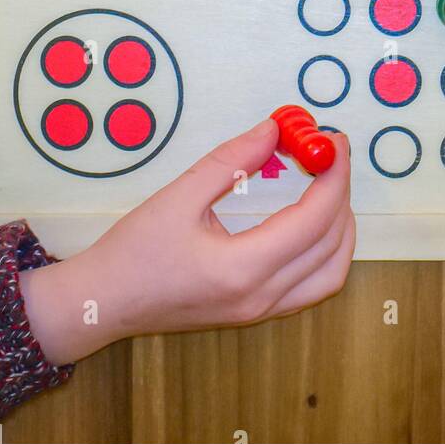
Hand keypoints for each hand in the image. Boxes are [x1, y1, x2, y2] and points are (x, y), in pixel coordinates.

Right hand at [20, 118, 353, 364]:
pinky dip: (326, 252)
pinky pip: (311, 287)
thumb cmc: (134, 252)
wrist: (103, 302)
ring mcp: (260, 311)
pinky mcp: (254, 313)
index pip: (315, 218)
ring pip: (330, 274)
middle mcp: (261, 296)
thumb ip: (231, 161)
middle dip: (341, 194)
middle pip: (332, 244)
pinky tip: (311, 223)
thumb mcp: (178, 196)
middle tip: (330, 154)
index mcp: (244, 268)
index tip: (334, 140)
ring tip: (328, 187)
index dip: (334, 174)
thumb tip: (274, 130)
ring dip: (341, 229)